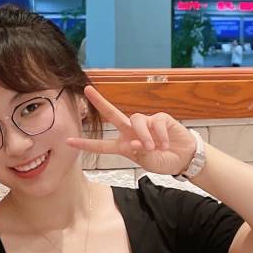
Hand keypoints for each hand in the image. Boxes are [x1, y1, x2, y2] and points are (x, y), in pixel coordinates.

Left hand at [66, 85, 197, 176]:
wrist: (184, 158)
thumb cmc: (163, 160)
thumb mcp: (149, 163)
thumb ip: (140, 154)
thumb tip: (135, 142)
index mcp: (124, 146)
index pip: (102, 145)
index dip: (86, 144)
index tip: (68, 141)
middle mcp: (131, 132)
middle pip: (112, 114)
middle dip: (100, 102)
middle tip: (87, 90)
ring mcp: (145, 123)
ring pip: (136, 121)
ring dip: (143, 135)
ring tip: (153, 147)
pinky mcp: (160, 118)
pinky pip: (155, 123)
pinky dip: (159, 135)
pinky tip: (165, 143)